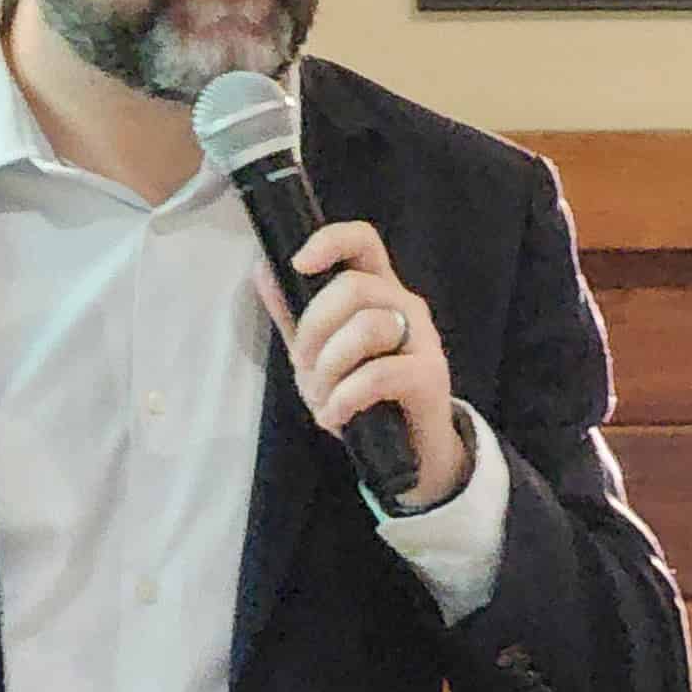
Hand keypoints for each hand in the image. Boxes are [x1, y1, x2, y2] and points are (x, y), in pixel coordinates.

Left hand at [254, 220, 468, 508]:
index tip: (298, 263)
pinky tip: (335, 416)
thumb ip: (293, 315)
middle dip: (314, 328)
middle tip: (303, 365)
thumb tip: (262, 271)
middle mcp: (404, 305)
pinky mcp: (429, 375)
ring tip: (322, 397)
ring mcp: (422, 339)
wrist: (408, 450)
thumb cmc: (362, 394)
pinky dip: (345, 398)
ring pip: (367, 328)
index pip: (362, 241)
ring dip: (330, 368)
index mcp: (377, 290)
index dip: (331, 240)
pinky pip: (378, 374)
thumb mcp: (318, 354)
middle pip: (354, 286)